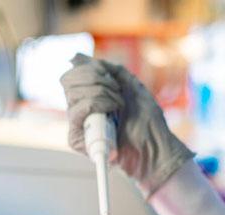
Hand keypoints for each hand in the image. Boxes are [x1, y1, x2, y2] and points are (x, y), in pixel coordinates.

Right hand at [60, 54, 195, 197]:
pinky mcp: (77, 139)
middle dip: (96, 79)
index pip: (72, 74)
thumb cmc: (147, 120)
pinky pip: (76, 112)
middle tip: (117, 92)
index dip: (87, 68)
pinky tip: (112, 116)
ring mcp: (78, 124)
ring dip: (101, 93)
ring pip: (72, 94)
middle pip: (68, 81)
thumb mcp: (131, 84)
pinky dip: (97, 105)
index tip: (110, 77)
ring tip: (119, 105)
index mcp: (90, 95)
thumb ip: (107, 69)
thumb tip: (76, 57)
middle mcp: (81, 108)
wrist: (156, 148)